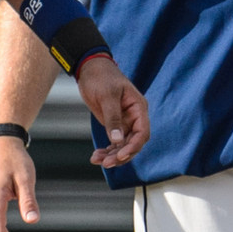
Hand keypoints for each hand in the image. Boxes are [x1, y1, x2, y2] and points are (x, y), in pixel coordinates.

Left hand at [74, 55, 149, 169]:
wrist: (90, 69)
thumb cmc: (101, 77)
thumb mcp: (107, 96)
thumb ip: (113, 118)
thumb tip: (116, 139)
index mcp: (138, 108)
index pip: (142, 132)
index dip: (133, 146)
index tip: (121, 155)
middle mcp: (134, 117)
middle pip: (133, 143)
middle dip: (121, 155)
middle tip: (106, 163)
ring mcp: (124, 122)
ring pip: (123, 146)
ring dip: (112, 155)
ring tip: (97, 160)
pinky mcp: (114, 125)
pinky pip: (114, 143)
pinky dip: (106, 151)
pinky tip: (96, 156)